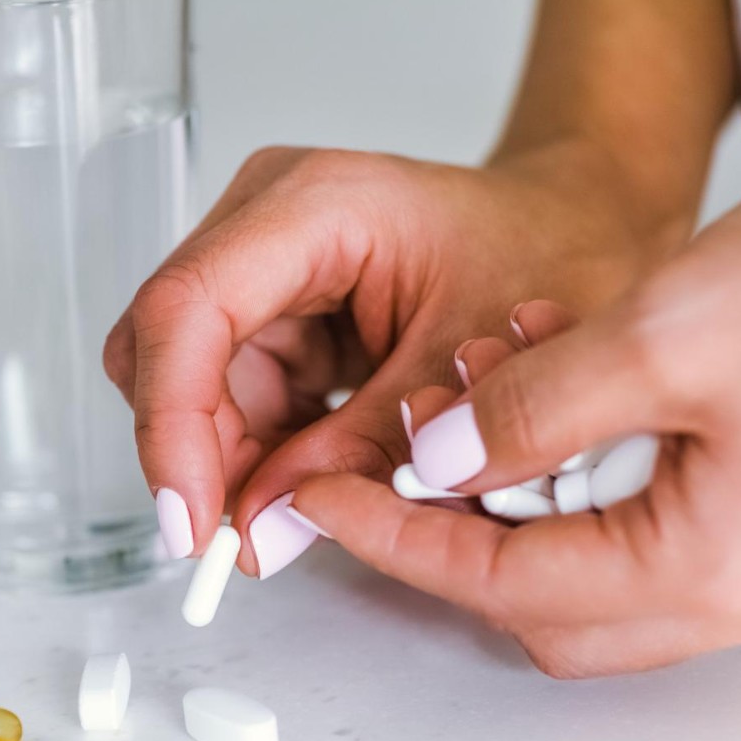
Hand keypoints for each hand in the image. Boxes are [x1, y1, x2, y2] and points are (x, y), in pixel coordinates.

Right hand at [104, 140, 656, 574]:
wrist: (571, 228)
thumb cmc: (547, 254)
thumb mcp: (465, 371)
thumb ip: (360, 455)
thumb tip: (261, 534)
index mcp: (314, 205)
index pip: (187, 311)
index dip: (172, 425)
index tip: (190, 523)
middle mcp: (264, 223)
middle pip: (169, 352)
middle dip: (201, 454)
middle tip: (252, 536)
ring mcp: (259, 266)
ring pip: (190, 385)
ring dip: (235, 459)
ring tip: (314, 494)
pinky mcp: (270, 311)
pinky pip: (229, 398)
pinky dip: (261, 450)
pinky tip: (320, 463)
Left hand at [292, 160, 740, 675]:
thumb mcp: (669, 328)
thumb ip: (534, 411)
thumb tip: (436, 463)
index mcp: (719, 565)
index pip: (501, 584)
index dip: (397, 539)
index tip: (327, 502)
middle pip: (541, 599)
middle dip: (455, 524)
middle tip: (411, 446)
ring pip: (586, 564)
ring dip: (517, 491)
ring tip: (489, 385)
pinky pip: (639, 525)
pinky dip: (577, 473)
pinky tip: (564, 386)